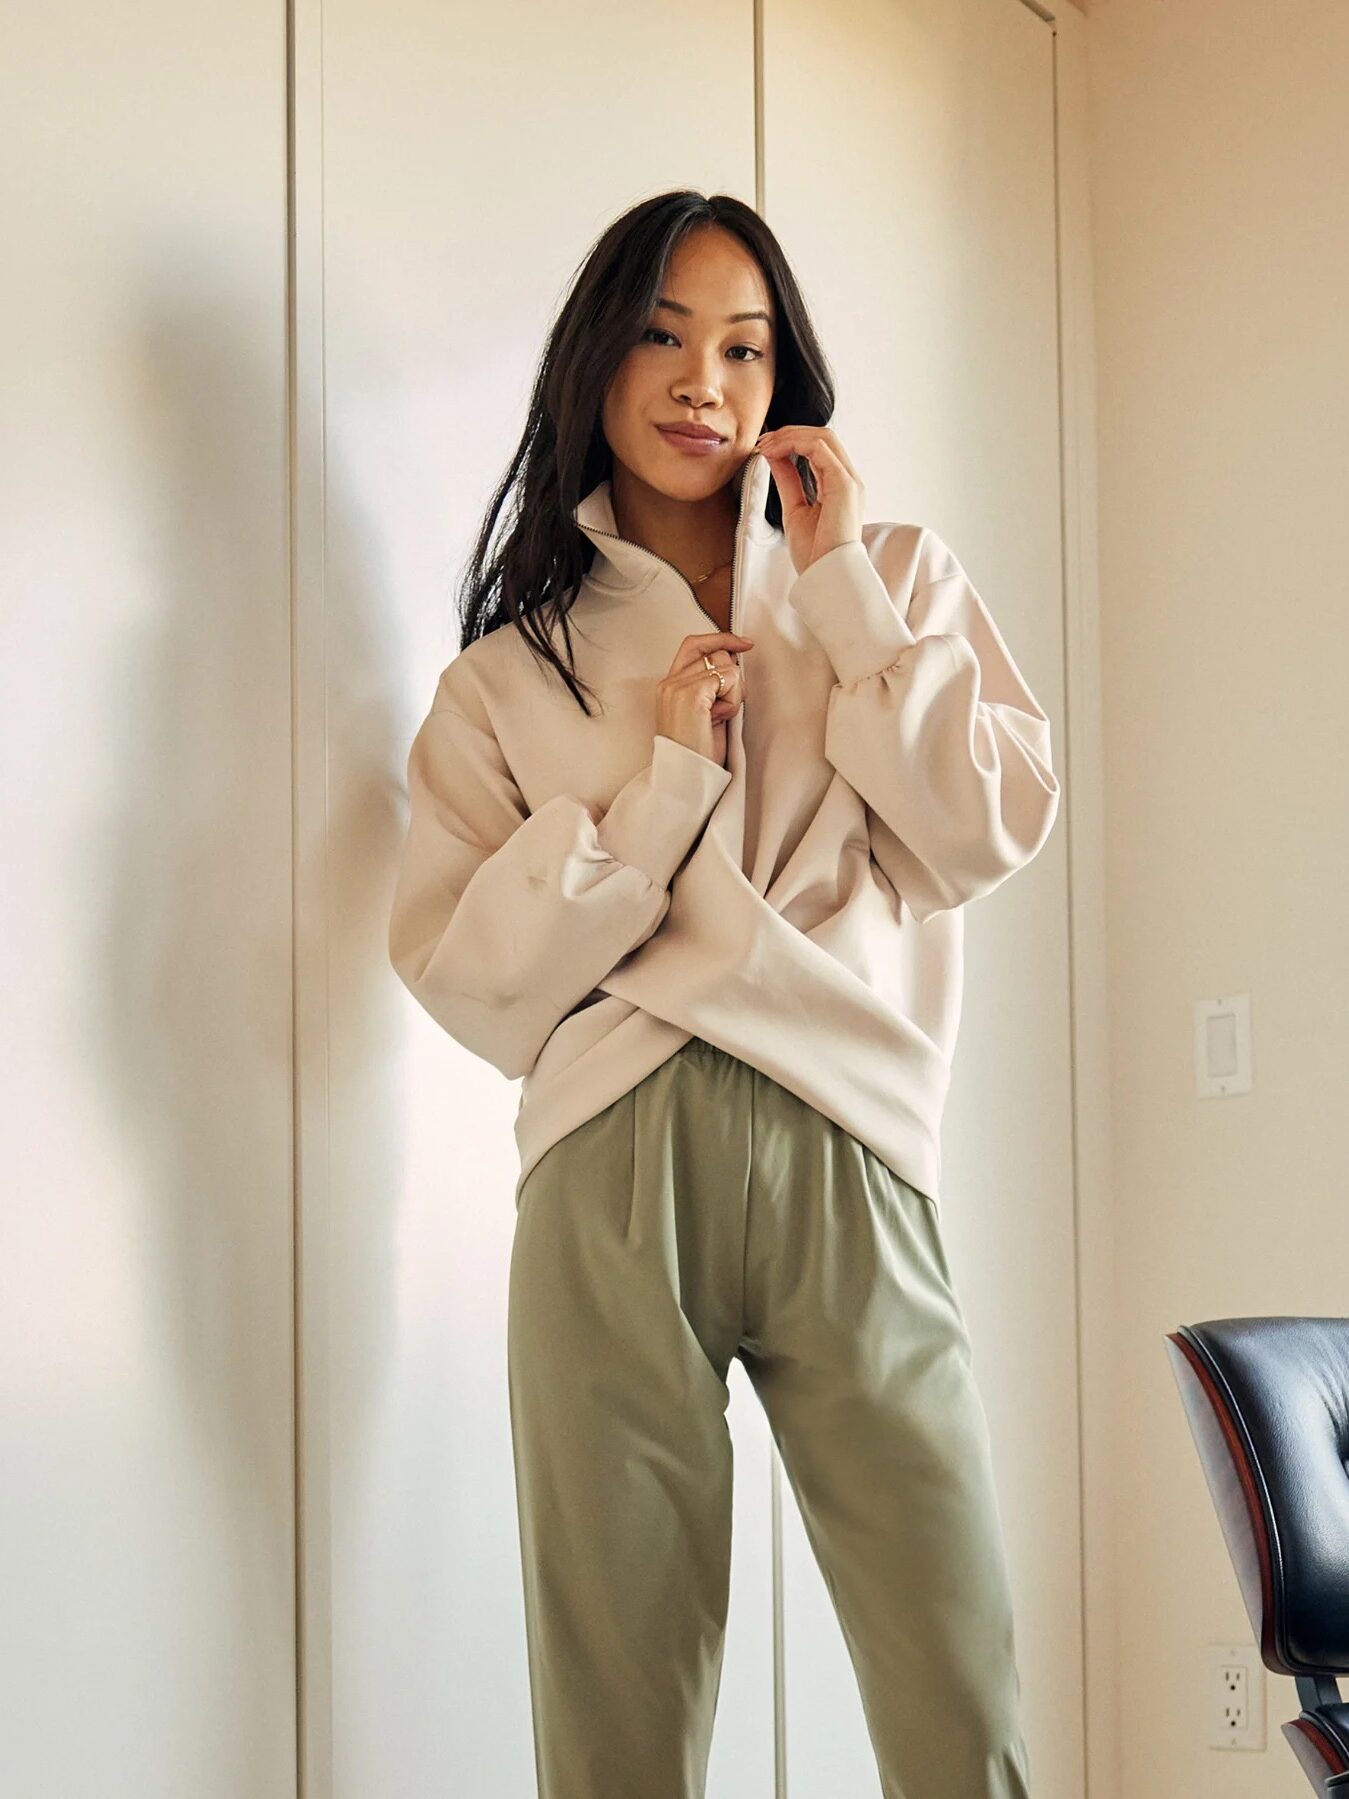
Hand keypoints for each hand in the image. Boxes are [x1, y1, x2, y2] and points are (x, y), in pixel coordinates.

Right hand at [655, 631, 754, 767]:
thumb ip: (711, 685)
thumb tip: (735, 659)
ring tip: (718, 718)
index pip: (694, 644)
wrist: (686, 779)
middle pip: (718, 653)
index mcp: (668, 685)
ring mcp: (677, 686)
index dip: (721, 638)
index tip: (745, 643)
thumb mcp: (704, 712)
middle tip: (723, 710)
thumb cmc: (697, 753)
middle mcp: (669, 682)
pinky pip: (729, 678)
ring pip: (727, 666)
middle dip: (732, 680)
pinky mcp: (691, 693)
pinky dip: (732, 700)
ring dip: (733, 693)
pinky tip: (719, 719)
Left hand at [754, 425, 863, 575]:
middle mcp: (849, 479)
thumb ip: (788, 481)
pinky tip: (774, 451)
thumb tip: (775, 457)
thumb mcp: (794, 509)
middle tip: (763, 441)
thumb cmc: (816, 554)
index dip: (792, 440)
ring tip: (766, 444)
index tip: (765, 447)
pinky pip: (819, 448)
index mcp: (840, 486)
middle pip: (823, 435)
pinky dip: (793, 443)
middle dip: (790, 432)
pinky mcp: (844, 484)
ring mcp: (849, 480)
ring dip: (790, 435)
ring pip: (822, 436)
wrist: (826, 578)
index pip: (820, 448)